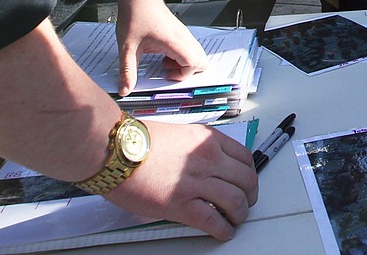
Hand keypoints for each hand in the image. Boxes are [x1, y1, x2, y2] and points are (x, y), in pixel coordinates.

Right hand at [104, 121, 258, 240]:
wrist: (115, 150)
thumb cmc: (137, 141)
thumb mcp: (179, 134)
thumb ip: (195, 149)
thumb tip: (204, 164)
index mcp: (207, 140)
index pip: (244, 157)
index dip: (249, 173)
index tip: (247, 181)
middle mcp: (207, 159)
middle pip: (246, 180)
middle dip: (250, 195)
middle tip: (246, 203)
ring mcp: (196, 181)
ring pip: (235, 200)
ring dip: (240, 214)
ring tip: (236, 220)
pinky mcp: (181, 204)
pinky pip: (213, 220)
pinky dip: (223, 229)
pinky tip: (223, 232)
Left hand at [115, 0, 207, 95]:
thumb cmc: (135, 16)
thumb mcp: (127, 47)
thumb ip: (127, 70)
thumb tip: (125, 90)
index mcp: (173, 41)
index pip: (194, 63)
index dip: (183, 74)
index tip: (166, 75)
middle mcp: (183, 37)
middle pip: (202, 60)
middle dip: (188, 72)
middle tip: (167, 71)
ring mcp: (183, 33)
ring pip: (197, 54)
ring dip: (184, 64)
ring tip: (163, 62)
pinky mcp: (180, 32)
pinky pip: (189, 48)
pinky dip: (181, 56)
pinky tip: (162, 55)